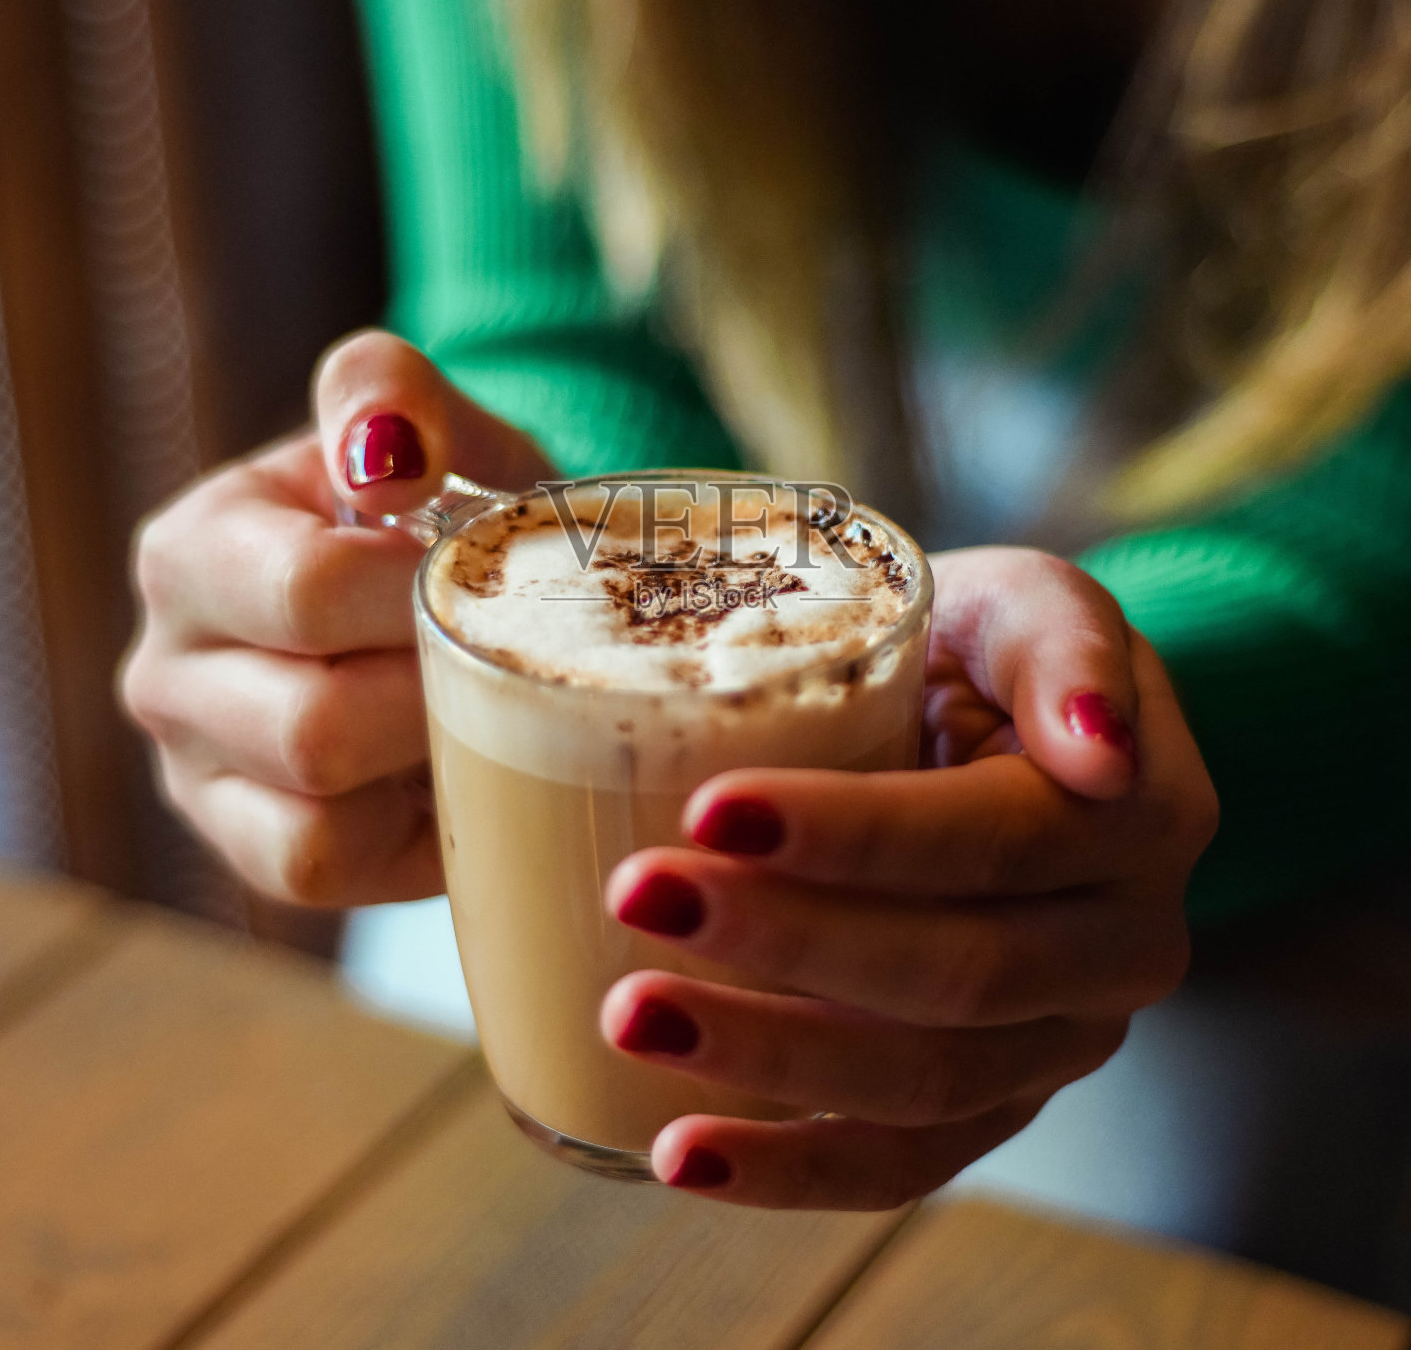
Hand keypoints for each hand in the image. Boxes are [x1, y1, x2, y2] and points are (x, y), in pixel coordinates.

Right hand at [121, 330, 547, 906]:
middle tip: (496, 653)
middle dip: (435, 695)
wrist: (461, 593)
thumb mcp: (437, 430)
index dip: (425, 596)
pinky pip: (321, 872)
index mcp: (195, 551)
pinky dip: (404, 833)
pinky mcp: (251, 854)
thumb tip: (384, 458)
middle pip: (313, 728)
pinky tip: (441, 768)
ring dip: (422, 765)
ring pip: (312, 820)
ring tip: (471, 703)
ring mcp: (198, 775)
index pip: (310, 593)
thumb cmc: (446, 511)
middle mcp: (166, 670)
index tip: (483, 576)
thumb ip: (396, 394)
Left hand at [600, 548, 1218, 1208]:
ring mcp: (1061, 1039)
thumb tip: (1095, 746)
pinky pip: (906, 1163)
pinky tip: (680, 1152)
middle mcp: (1122, 947)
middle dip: (786, 943)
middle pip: (955, 974)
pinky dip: (793, 1169)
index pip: (994, 841)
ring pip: (923, 1084)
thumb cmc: (988, 649)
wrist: (1004, 729)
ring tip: (629, 1013)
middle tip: (637, 894)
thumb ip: (1065, 642)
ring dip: (768, 1060)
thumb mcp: (1028, 602)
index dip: (855, 836)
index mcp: (1141, 815)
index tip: (711, 809)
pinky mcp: (996, 1099)